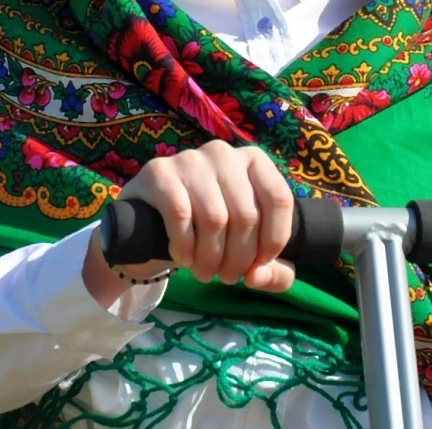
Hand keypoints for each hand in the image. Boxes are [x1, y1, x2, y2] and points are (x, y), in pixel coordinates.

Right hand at [83, 141, 296, 305]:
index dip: (274, 240)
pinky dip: (184, 246)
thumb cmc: (212, 232)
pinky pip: (180, 215)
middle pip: (246, 214)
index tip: (259, 265)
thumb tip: (257, 275)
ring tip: (206, 273)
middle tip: (227, 277)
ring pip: (214, 218)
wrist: (153, 222)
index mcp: (254, 161)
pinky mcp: (160, 172)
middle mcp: (224, 153)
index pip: (279, 198)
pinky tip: (184, 259)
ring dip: (211, 258)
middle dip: (239, 258)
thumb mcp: (250, 253)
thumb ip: (273, 272)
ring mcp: (190, 159)